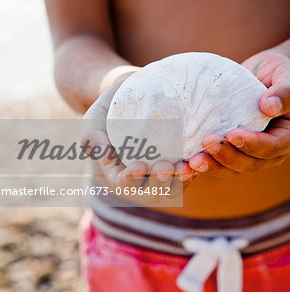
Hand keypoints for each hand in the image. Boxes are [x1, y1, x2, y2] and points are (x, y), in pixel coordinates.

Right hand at [82, 74, 193, 201]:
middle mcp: (140, 181)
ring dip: (180, 182)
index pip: (123, 184)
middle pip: (151, 193)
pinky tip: (198, 160)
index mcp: (118, 175)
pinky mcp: (178, 166)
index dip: (130, 179)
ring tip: (186, 168)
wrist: (132, 97)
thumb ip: (92, 139)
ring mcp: (160, 175)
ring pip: (172, 189)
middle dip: (159, 184)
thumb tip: (104, 158)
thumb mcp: (93, 121)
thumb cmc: (108, 111)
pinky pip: (188, 176)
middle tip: (165, 166)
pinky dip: (194, 171)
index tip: (139, 165)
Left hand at [188, 48, 289, 176]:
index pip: (271, 147)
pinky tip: (183, 166)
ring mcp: (245, 153)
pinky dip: (199, 167)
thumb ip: (284, 92)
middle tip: (207, 142)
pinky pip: (214, 162)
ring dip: (211, 166)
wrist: (257, 74)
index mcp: (284, 137)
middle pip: (248, 163)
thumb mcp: (285, 75)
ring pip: (230, 168)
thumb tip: (269, 106)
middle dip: (227, 156)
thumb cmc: (276, 72)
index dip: (252, 144)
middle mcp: (265, 151)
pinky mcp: (227, 150)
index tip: (233, 135)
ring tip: (192, 162)